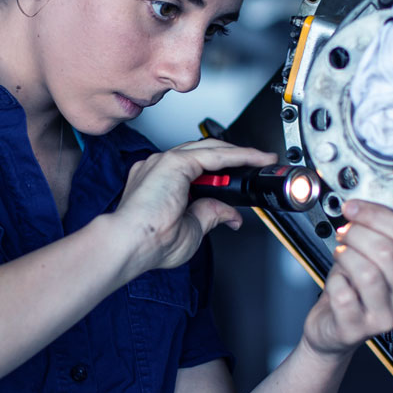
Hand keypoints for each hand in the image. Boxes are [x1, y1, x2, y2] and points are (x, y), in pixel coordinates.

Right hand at [107, 138, 275, 277]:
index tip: (237, 180)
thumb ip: (210, 214)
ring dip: (239, 154)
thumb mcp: (192, 229)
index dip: (219, 173)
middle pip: (203, 154)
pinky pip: (214, 154)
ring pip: (210, 149)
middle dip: (233, 158)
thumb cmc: (150, 242)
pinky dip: (237, 155)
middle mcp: (159, 168)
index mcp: (158, 183)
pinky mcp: (174, 161)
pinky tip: (254, 158)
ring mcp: (164, 161)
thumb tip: (230, 214)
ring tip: (262, 160)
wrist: (131, 243)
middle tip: (257, 165)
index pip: (194, 169)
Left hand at [301, 200, 392, 356]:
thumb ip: (377, 234)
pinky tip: (337, 282)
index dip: (376, 215)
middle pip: (388, 252)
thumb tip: (364, 207)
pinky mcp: (357, 328)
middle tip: (345, 233)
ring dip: (346, 255)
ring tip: (341, 254)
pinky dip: (334, 281)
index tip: (356, 208)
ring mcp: (385, 317)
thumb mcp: (373, 259)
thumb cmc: (354, 290)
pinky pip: (343, 294)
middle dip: (359, 234)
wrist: (333, 326)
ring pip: (368, 273)